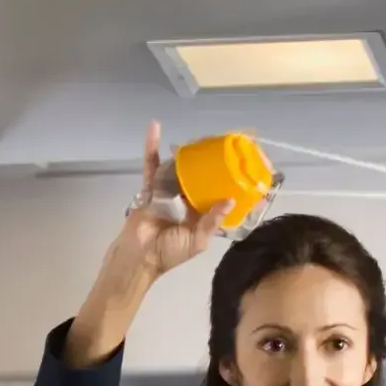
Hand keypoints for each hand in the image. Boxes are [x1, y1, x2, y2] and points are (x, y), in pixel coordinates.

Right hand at [67, 121, 233, 364]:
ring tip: (200, 138)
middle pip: (201, 177)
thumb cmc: (169, 253)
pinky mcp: (150, 188)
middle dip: (211, 163)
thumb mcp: (197, 241)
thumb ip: (213, 220)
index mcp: (201, 216)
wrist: (138, 258)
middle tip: (225, 144)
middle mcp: (186, 202)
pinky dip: (152, 148)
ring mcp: (168, 193)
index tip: (247, 168)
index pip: (219, 195)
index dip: (232, 183)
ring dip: (186, 154)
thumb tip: (231, 199)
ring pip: (179, 168)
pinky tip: (155, 128)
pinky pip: (152, 165)